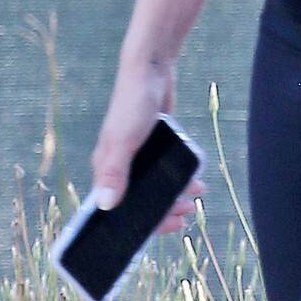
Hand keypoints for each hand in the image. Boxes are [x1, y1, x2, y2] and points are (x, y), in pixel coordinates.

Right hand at [91, 57, 203, 234]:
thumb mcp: (123, 140)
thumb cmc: (132, 104)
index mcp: (105, 167)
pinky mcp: (153, 145)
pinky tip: (195, 180)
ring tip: (194, 198)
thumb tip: (105, 205)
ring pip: (154, 186)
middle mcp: (118, 164)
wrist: (151, 71)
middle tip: (186, 215)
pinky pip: (165, 169)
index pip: (117, 208)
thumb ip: (114, 172)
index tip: (165, 229)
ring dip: (174, 196)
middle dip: (163, 211)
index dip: (139, 223)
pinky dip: (178, 178)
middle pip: (139, 200)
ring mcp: (136, 155)